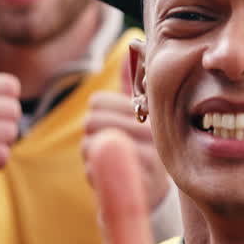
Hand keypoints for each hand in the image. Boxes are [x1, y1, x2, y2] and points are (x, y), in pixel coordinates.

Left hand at [81, 58, 167, 207]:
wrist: (154, 198)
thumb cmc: (144, 149)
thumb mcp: (142, 114)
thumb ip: (136, 83)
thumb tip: (132, 45)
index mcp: (151, 110)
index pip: (98, 102)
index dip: (99, 114)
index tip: (116, 125)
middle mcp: (154, 133)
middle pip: (90, 120)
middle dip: (92, 134)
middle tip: (110, 144)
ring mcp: (148, 160)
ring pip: (90, 144)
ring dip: (92, 155)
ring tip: (113, 159)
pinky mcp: (137, 184)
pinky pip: (93, 170)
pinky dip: (95, 175)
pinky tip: (114, 177)